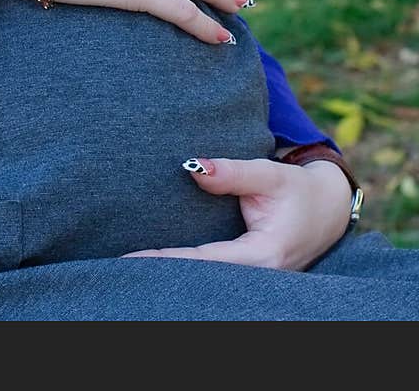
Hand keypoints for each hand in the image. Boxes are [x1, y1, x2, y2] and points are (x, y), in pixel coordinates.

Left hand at [120, 156, 353, 269]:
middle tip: (119, 268)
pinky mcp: (249, 274)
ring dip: (171, 275)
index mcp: (264, 255)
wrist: (329, 206)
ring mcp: (255, 279)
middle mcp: (259, 275)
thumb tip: (193, 168)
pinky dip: (186, 271)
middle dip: (162, 276)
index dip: (167, 260)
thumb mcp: (270, 174)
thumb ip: (232, 172)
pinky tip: (158, 268)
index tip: (132, 257)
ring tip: (129, 269)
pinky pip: (214, 276)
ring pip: (207, 282)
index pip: (205, 261)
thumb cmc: (298, 189)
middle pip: (202, 280)